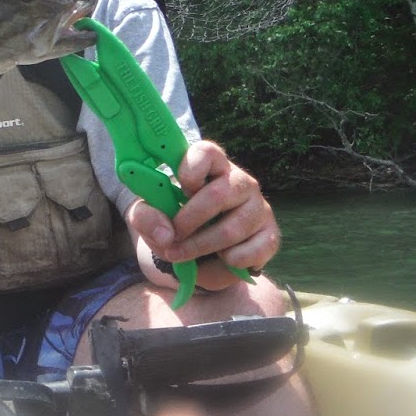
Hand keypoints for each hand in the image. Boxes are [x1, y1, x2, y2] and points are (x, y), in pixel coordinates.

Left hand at [125, 140, 279, 289]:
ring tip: (183, 255)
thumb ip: (146, 216)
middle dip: (187, 223)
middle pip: (217, 195)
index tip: (179, 188)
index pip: (207, 152)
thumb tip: (165, 234)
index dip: (190, 169)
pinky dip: (228, 262)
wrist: (202, 258)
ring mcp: (259, 208)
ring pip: (231, 230)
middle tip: (170, 240)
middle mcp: (240, 182)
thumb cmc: (178, 226)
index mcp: (211, 167)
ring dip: (199, 248)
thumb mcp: (152, 218)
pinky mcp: (270, 236)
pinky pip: (250, 252)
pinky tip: (221, 258)